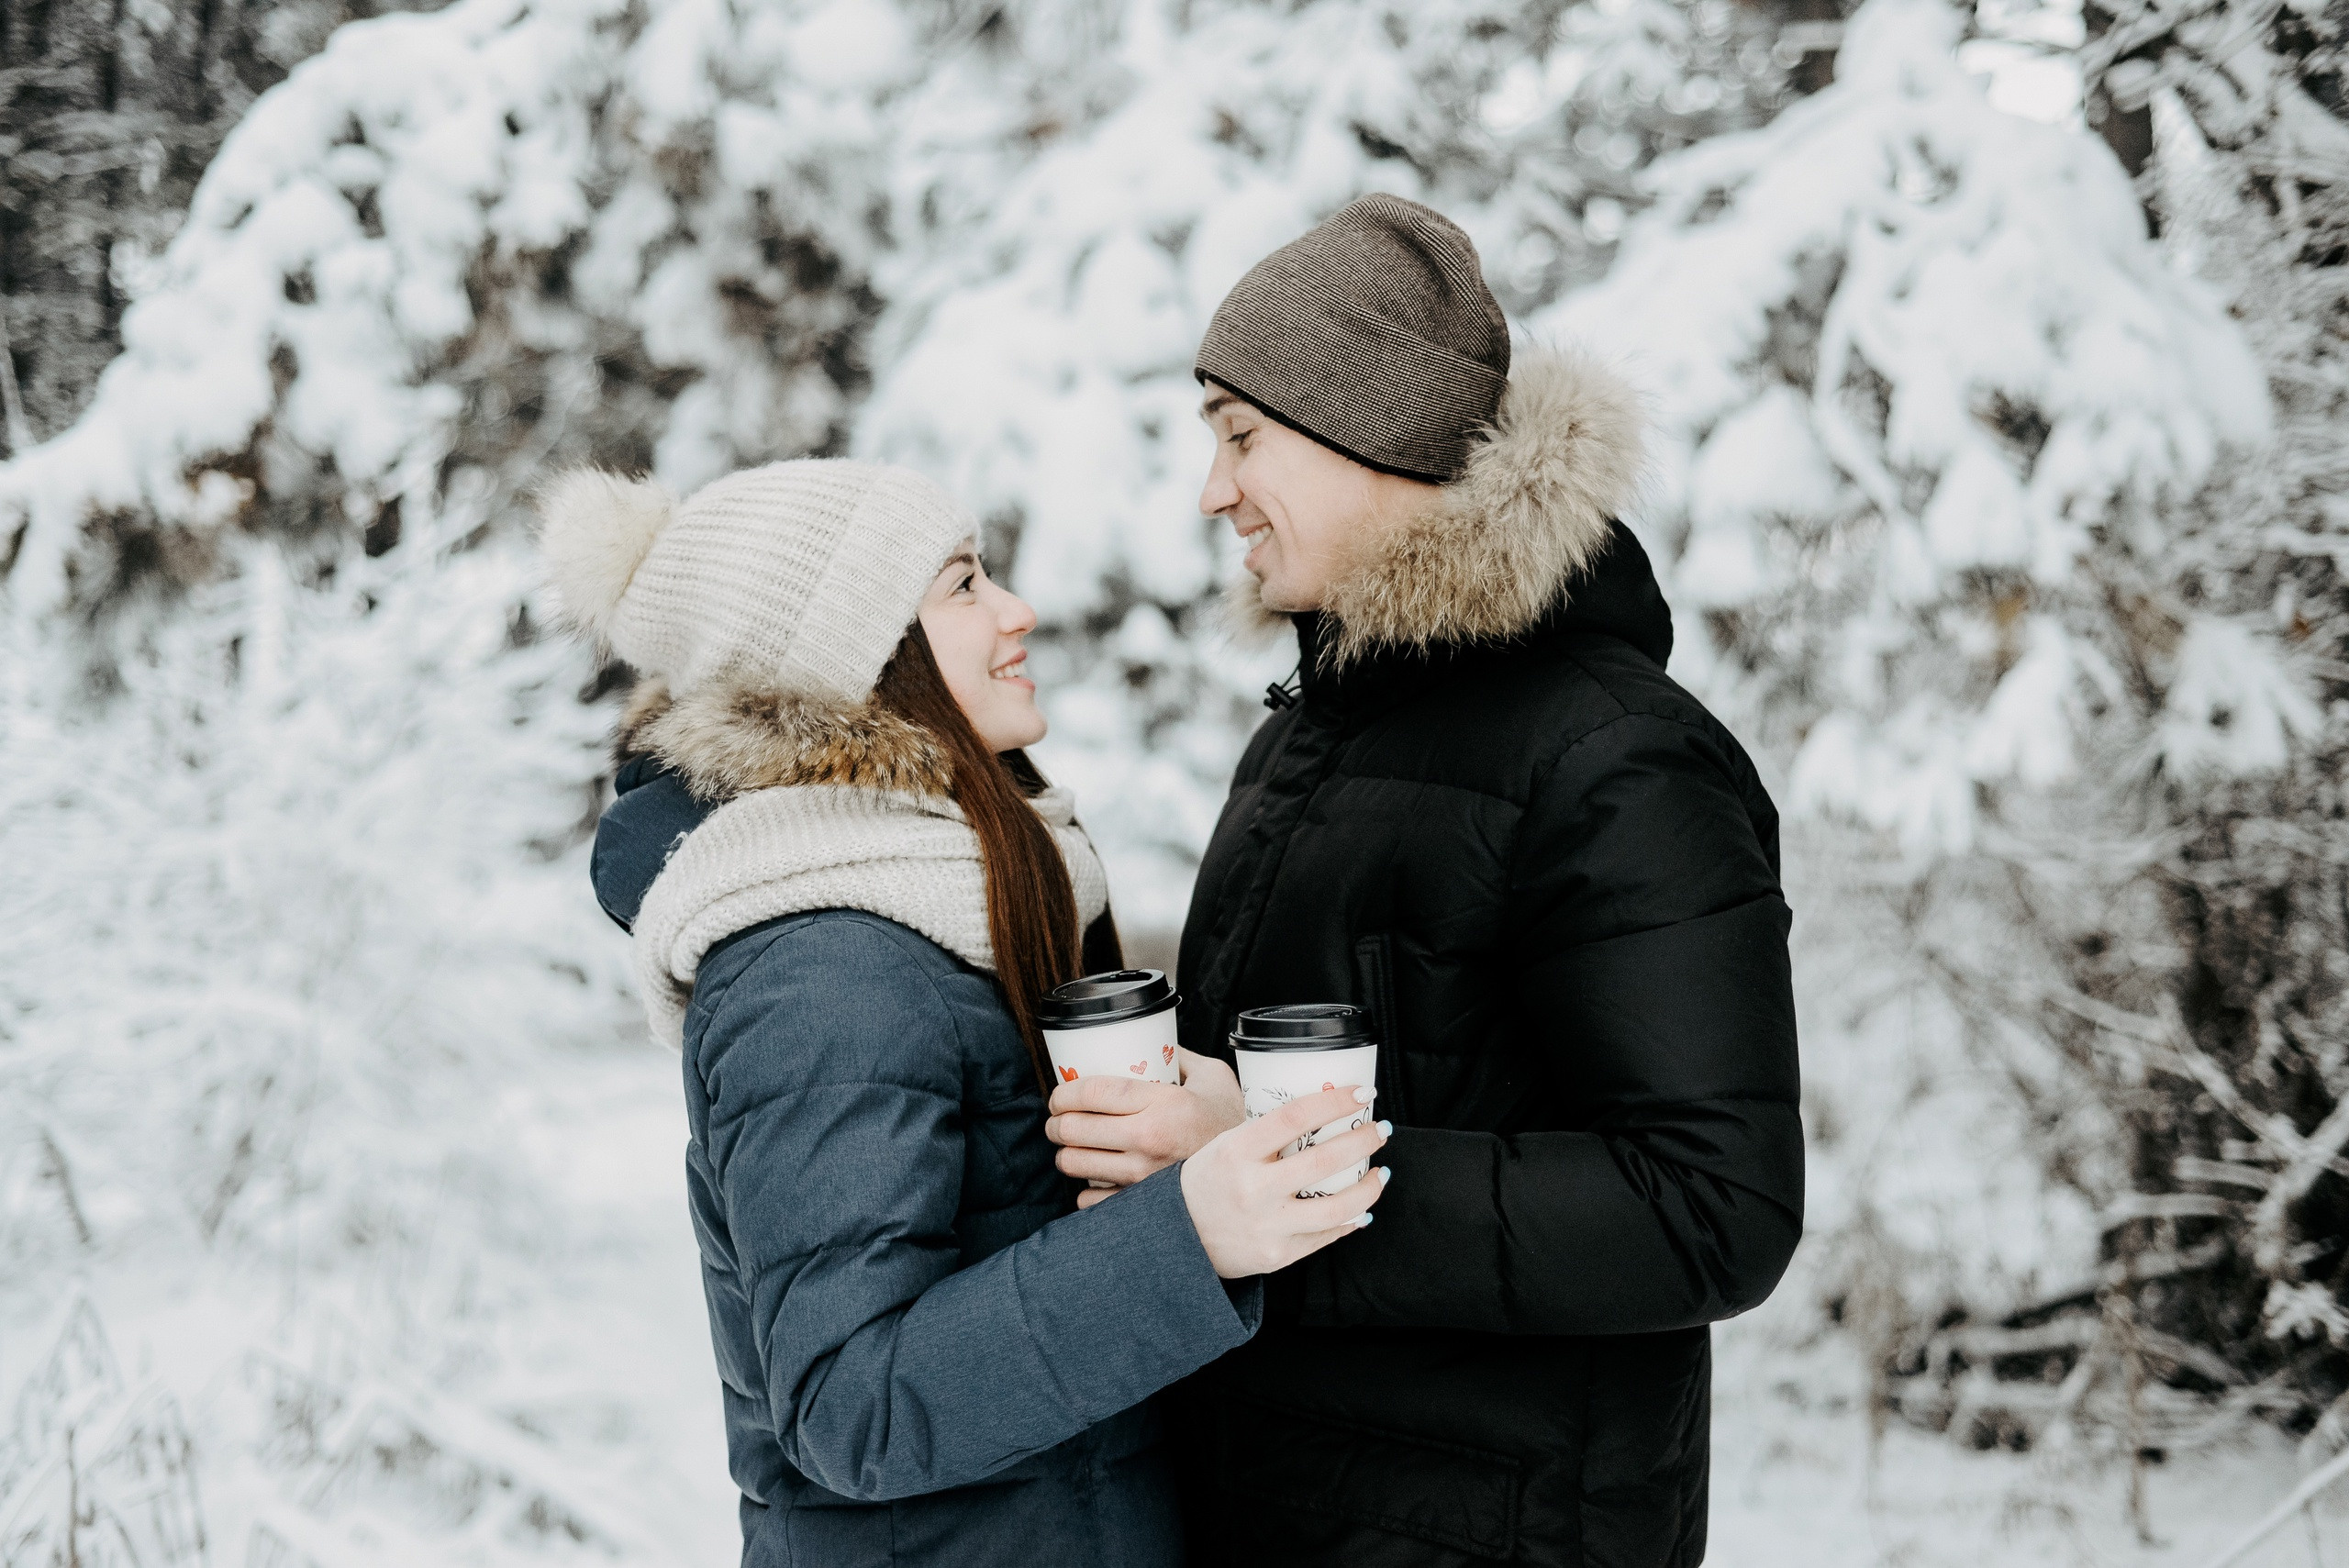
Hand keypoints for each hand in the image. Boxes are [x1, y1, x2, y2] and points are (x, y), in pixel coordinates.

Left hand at [1047, 1050, 1244, 1209]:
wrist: (1257, 1172)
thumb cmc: (1232, 1122)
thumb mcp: (1213, 1076)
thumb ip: (1179, 1057)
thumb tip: (1154, 1045)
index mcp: (1163, 1103)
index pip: (1094, 1092)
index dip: (1065, 1091)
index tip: (1060, 1093)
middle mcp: (1148, 1139)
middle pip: (1075, 1128)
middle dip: (1056, 1122)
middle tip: (1059, 1118)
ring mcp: (1142, 1176)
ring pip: (1075, 1163)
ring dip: (1065, 1153)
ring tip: (1071, 1146)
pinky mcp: (1141, 1204)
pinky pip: (1090, 1200)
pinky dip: (1085, 1189)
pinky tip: (1093, 1177)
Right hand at [1178, 1085, 1390, 1278]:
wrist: (1180, 1236)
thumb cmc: (1210, 1181)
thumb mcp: (1227, 1145)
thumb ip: (1268, 1132)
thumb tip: (1326, 1111)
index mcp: (1236, 1151)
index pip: (1295, 1116)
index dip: (1336, 1101)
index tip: (1363, 1093)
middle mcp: (1252, 1188)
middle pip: (1324, 1160)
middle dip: (1363, 1141)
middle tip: (1380, 1130)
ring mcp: (1267, 1226)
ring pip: (1337, 1207)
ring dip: (1369, 1187)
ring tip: (1379, 1173)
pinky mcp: (1277, 1255)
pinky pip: (1326, 1236)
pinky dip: (1351, 1219)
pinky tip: (1361, 1207)